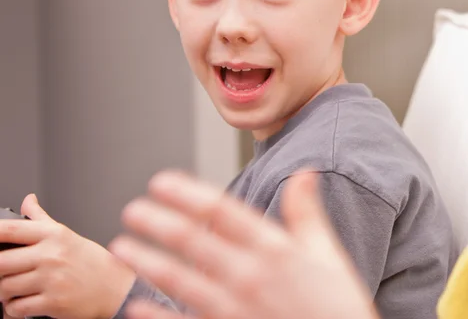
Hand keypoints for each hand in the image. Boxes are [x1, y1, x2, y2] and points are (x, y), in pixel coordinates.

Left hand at [0, 194, 135, 318]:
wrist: (114, 286)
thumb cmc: (90, 261)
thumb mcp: (67, 234)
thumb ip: (41, 218)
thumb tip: (28, 200)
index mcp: (53, 234)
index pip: (11, 229)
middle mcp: (51, 254)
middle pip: (1, 262)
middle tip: (4, 270)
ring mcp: (51, 279)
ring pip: (4, 288)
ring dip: (3, 291)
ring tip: (13, 288)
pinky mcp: (51, 302)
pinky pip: (16, 308)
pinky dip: (12, 308)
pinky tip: (22, 301)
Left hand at [110, 170, 378, 318]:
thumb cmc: (337, 307)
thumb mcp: (328, 253)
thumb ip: (307, 212)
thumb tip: (304, 171)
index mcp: (273, 250)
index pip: (221, 211)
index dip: (187, 193)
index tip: (160, 181)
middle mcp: (248, 276)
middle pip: (193, 242)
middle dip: (158, 223)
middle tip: (132, 210)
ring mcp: (234, 310)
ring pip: (181, 281)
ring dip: (148, 261)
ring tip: (121, 247)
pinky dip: (157, 317)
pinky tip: (135, 307)